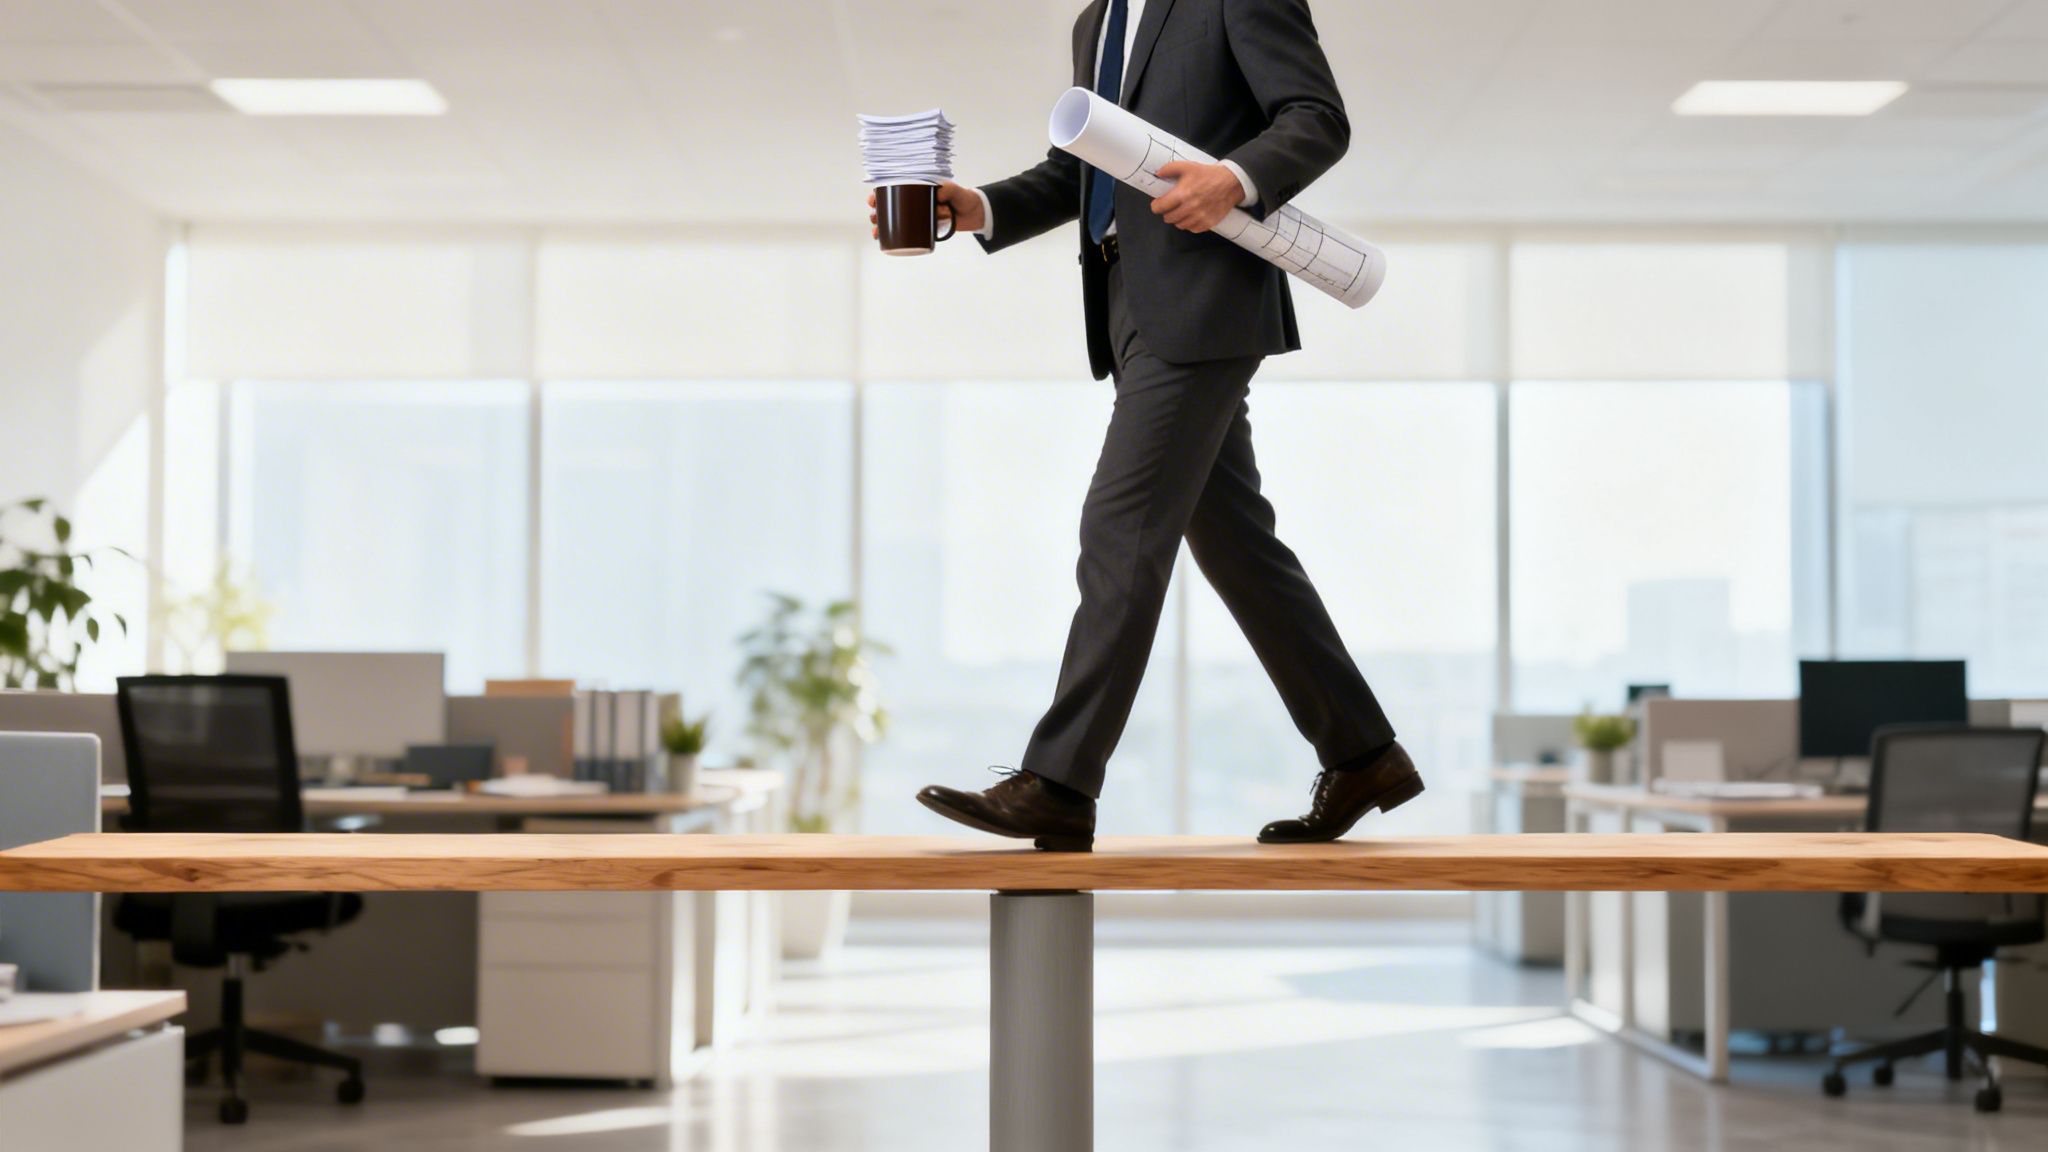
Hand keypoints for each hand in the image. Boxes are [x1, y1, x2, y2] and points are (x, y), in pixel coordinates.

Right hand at [868, 182, 984, 238]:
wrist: (974, 213)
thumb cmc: (963, 198)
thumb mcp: (955, 190)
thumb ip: (949, 190)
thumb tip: (937, 196)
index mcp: (917, 188)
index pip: (893, 188)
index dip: (879, 193)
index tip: (873, 198)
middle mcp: (914, 201)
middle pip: (889, 205)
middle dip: (876, 211)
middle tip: (873, 217)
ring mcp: (917, 216)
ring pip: (894, 220)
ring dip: (881, 226)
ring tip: (876, 232)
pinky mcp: (922, 228)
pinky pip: (905, 232)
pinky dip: (893, 237)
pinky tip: (883, 241)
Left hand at [1151, 161, 1245, 232]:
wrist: (1231, 183)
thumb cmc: (1208, 174)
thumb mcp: (1188, 166)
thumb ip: (1169, 169)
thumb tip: (1158, 174)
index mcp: (1182, 194)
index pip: (1160, 207)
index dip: (1156, 206)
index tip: (1158, 203)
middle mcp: (1189, 208)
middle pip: (1168, 218)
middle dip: (1167, 212)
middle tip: (1171, 206)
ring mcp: (1199, 218)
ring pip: (1179, 225)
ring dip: (1178, 219)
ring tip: (1182, 211)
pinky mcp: (1207, 224)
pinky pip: (1192, 229)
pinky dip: (1189, 224)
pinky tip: (1192, 216)